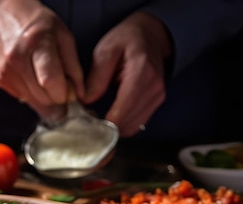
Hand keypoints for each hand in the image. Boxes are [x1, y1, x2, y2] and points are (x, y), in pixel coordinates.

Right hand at [0, 0, 84, 119]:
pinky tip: (32, 75)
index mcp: (36, 42)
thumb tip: (79, 96)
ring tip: (45, 76)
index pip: (51, 82)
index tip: (70, 90)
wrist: (1, 17)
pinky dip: (33, 93)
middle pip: (44, 98)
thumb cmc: (38, 24)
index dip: (64, 93)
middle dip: (57, 96)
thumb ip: (74, 67)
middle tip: (60, 82)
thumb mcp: (63, 36)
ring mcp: (5, 72)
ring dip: (45, 96)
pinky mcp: (0, 81)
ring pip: (34, 102)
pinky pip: (24, 99)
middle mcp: (17, 59)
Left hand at [84, 12, 172, 136]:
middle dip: (105, 128)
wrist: (152, 35)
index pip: (122, 111)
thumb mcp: (106, 50)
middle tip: (86, 123)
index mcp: (141, 73)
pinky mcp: (156, 103)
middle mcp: (154, 89)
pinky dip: (121, 125)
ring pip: (132, 128)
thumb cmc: (127, 39)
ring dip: (113, 129)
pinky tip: (108, 117)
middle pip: (127, 123)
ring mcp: (157, 97)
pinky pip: (137, 124)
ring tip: (96, 120)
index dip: (103, 124)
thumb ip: (96, 77)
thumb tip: (85, 101)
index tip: (85, 126)